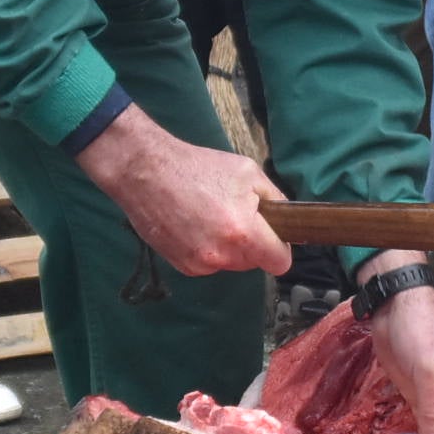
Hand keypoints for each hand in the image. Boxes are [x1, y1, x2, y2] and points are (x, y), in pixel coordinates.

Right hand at [77, 108, 288, 274]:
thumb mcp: (247, 172)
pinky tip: (193, 225)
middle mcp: (222, 255)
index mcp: (243, 232)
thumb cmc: (198, 167)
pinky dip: (207, 249)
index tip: (273, 235)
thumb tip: (288, 219)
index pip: (280, 263)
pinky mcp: (182, 266)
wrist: (145, 172)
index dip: (280, 248)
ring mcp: (199, 264)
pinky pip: (208, 264)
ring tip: (209, 216)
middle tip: (234, 213)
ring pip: (230, 264)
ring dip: (228, 247)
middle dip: (251, 243)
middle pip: (254, 263)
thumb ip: (274, 199)